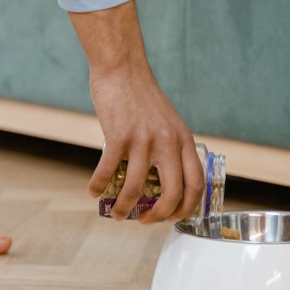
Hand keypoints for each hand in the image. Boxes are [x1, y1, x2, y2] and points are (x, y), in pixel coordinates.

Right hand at [69, 1, 204, 222]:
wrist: (123, 68)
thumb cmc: (142, 96)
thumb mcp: (168, 122)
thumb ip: (170, 148)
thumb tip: (160, 181)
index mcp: (183, 140)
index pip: (196, 184)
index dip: (186, 208)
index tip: (173, 218)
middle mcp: (168, 142)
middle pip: (172, 193)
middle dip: (159, 216)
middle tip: (146, 221)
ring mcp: (144, 139)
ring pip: (137, 188)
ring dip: (124, 207)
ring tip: (116, 213)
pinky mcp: (119, 135)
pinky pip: (108, 171)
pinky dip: (99, 186)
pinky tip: (93, 191)